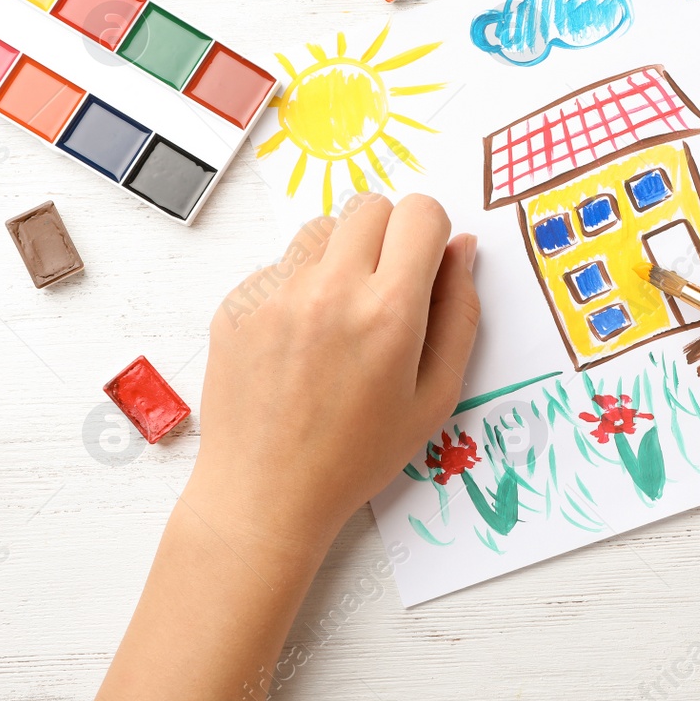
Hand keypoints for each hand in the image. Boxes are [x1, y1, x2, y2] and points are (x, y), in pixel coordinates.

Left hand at [189, 194, 479, 560]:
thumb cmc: (358, 455)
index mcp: (389, 312)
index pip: (421, 213)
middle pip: (372, 206)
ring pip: (323, 227)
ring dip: (342, 254)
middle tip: (387, 289)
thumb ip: (460, 313)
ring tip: (341, 315)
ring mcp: (275, 292)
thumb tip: (462, 248)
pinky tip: (301, 342)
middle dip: (389, 235)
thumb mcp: (436, 396)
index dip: (432, 233)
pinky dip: (299, 287)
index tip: (426, 265)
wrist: (265, 493)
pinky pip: (281, 265)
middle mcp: (330, 289)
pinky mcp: (237, 303)